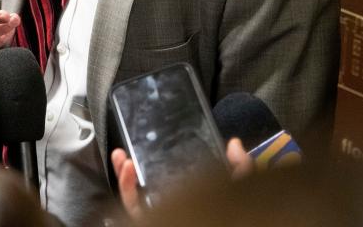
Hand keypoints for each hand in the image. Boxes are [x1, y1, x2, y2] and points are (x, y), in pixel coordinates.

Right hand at [109, 137, 255, 217]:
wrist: (223, 221)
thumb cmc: (230, 214)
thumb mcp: (240, 188)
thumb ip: (240, 167)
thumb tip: (233, 143)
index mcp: (195, 198)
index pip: (175, 178)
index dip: (162, 160)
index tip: (154, 143)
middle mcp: (176, 205)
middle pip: (150, 184)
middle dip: (136, 165)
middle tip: (129, 146)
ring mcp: (163, 212)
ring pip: (135, 195)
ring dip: (124, 174)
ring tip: (121, 156)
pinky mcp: (151, 220)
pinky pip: (133, 206)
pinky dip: (126, 188)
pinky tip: (127, 168)